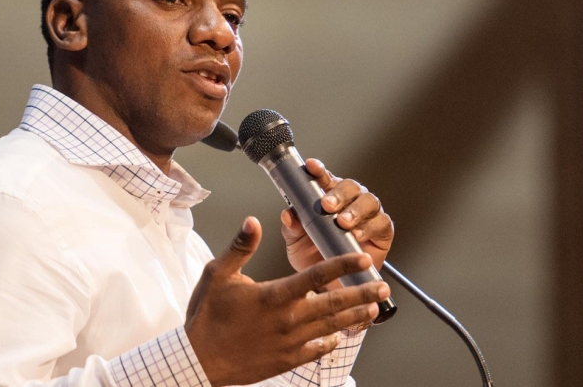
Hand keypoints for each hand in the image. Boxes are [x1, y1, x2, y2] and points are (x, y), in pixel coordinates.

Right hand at [185, 216, 390, 386]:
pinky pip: (317, 350)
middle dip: (362, 294)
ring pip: (331, 326)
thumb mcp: (217, 275)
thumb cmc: (207, 316)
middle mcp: (288, 320)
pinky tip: (338, 334)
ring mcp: (290, 343)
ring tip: (373, 308)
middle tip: (383, 286)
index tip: (363, 258)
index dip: (343, 265)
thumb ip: (240, 247)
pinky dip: (330, 340)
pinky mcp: (286, 360)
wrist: (199, 361)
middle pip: (334, 304)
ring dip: (354, 316)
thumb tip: (253, 221)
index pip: (317, 276)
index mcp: (275, 296)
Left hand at [281, 158, 393, 274]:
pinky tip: (357, 236)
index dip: (319, 170)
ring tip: (343, 223)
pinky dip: (369, 227)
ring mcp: (368, 213)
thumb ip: (292, 227)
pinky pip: (381, 222)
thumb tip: (287, 215)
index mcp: (328, 195)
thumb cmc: (312, 256)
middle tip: (327, 206)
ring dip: (355, 210)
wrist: (329, 284)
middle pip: (350, 186)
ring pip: (368, 200)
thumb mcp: (296, 242)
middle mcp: (350, 200)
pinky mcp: (382, 229)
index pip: (324, 178)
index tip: (311, 167)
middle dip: (338, 194)